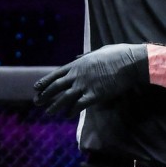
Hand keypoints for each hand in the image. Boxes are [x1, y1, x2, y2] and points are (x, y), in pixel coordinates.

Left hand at [33, 44, 149, 115]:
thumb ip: (85, 56)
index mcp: (77, 64)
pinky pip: (79, 105)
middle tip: (37, 102)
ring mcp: (85, 85)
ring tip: (48, 112)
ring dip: (55, 106)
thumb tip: (77, 56)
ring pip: (64, 98)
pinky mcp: (94, 95)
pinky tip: (67, 115)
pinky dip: (71, 110)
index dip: (45, 82)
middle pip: (56, 87)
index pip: (56, 74)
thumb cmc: (116, 54)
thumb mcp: (97, 51)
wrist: (128, 62)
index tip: (36, 88)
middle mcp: (77, 75)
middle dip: (45, 95)